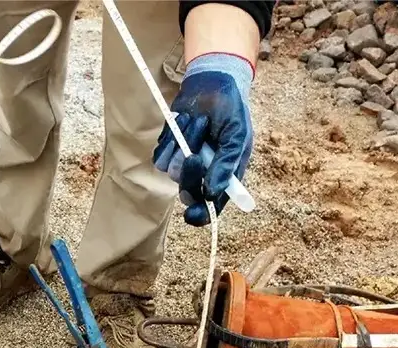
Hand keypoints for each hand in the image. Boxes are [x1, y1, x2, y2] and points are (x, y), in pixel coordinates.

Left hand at [153, 53, 253, 225]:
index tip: (192, 214)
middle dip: (189, 175)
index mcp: (224, 177)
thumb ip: (227, 164)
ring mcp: (183, 163)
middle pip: (187, 192)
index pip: (210, 206)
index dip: (201, 214)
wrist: (212, 83)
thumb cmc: (231, 110)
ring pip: (172, 171)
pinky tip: (184, 121)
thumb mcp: (237, 135)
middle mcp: (202, 175)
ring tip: (199, 122)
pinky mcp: (167, 150)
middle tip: (195, 154)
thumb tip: (214, 193)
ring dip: (185, 144)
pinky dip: (171, 138)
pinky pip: (160, 156)